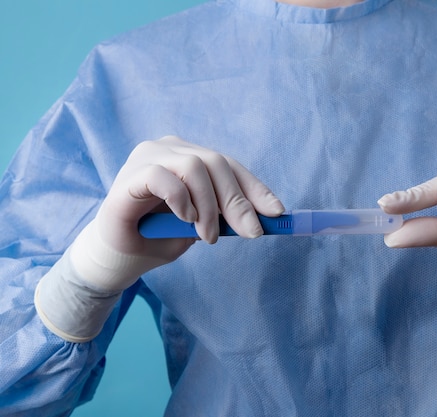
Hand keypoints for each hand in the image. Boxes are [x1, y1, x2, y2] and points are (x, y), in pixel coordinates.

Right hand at [73, 136, 284, 290]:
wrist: (119, 258)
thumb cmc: (159, 238)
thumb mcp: (203, 226)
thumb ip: (227, 216)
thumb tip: (264, 217)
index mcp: (190, 157)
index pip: (230, 166)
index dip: (256, 188)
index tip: (277, 212)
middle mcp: (171, 149)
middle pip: (217, 163)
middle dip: (238, 201)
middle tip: (250, 233)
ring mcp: (148, 156)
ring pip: (194, 166)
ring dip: (209, 206)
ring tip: (207, 236)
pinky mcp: (130, 173)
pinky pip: (163, 176)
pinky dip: (181, 199)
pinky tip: (185, 219)